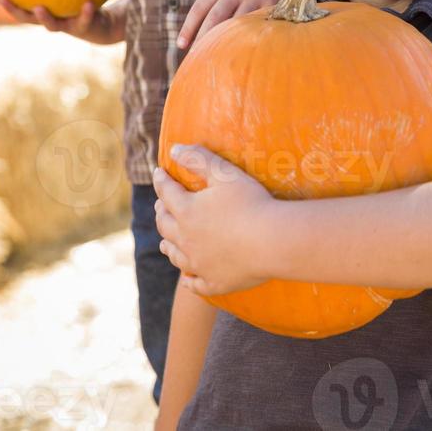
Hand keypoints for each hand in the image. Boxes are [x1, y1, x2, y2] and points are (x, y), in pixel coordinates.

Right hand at [0, 0, 119, 43]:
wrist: (105, 25)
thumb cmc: (85, 1)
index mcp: (46, 12)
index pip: (22, 8)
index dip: (7, 2)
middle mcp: (53, 21)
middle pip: (29, 19)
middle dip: (15, 10)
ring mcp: (68, 26)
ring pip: (53, 26)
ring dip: (45, 18)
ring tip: (39, 7)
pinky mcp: (85, 28)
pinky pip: (86, 19)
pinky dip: (87, 11)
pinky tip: (89, 2)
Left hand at [153, 145, 274, 296]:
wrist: (272, 241)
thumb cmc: (250, 202)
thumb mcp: (224, 173)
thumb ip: (198, 158)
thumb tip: (174, 149)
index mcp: (187, 211)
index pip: (166, 193)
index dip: (161, 181)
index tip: (159, 173)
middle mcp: (186, 240)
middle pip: (165, 225)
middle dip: (161, 212)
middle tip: (161, 205)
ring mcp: (199, 264)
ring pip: (175, 255)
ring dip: (168, 245)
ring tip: (166, 241)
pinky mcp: (214, 282)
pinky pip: (194, 283)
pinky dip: (188, 278)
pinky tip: (187, 277)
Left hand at [177, 0, 321, 48]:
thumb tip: (205, 26)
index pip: (200, 7)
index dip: (189, 27)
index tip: (181, 45)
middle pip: (215, 18)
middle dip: (204, 39)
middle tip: (197, 59)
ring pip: (236, 23)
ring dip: (228, 43)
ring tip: (221, 62)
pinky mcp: (271, 2)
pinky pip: (259, 23)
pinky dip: (253, 37)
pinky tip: (250, 52)